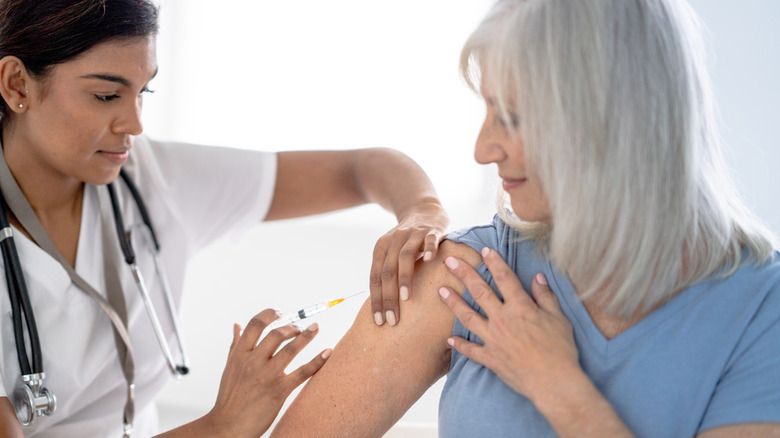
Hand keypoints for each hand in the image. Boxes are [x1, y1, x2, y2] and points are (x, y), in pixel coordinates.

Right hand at [206, 309, 330, 436]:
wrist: (228, 426)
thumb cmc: (229, 397)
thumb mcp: (229, 367)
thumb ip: (235, 345)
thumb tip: (237, 325)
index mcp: (240, 354)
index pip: (255, 324)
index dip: (270, 314)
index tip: (279, 313)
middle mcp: (253, 361)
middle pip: (277, 333)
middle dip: (291, 326)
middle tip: (299, 327)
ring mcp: (267, 375)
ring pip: (291, 348)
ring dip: (306, 336)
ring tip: (314, 329)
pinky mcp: (279, 390)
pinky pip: (303, 372)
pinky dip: (318, 361)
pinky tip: (328, 352)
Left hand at [369, 200, 447, 325]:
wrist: (424, 209)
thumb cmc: (407, 241)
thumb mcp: (392, 253)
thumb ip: (388, 273)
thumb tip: (383, 308)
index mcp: (381, 248)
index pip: (375, 278)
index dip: (376, 300)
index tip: (379, 322)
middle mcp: (394, 240)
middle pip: (388, 271)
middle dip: (388, 297)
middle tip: (392, 320)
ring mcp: (414, 234)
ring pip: (406, 256)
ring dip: (404, 277)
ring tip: (405, 298)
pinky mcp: (433, 229)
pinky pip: (430, 239)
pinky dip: (429, 248)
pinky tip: (430, 261)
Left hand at [438, 247, 579, 399]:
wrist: (553, 382)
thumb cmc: (560, 350)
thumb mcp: (559, 318)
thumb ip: (546, 296)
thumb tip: (538, 278)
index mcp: (520, 307)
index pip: (504, 278)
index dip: (494, 262)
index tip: (484, 250)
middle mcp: (502, 320)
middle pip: (480, 291)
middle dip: (464, 274)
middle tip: (450, 261)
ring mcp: (493, 339)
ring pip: (468, 317)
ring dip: (453, 302)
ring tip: (441, 290)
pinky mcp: (490, 358)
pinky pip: (471, 350)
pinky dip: (460, 345)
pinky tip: (450, 339)